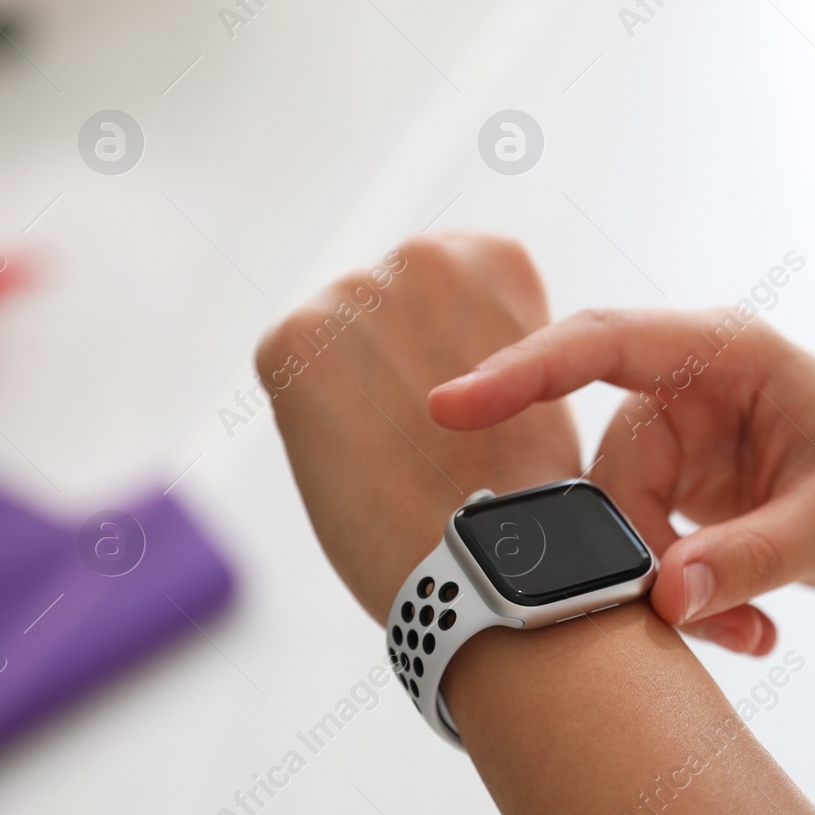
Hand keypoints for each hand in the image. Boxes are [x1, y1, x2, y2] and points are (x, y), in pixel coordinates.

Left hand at [258, 234, 580, 621]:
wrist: (483, 560)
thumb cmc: (516, 489)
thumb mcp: (525, 377)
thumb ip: (475, 333)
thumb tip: (409, 337)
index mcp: (494, 255)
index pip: (447, 279)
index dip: (453, 346)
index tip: (471, 395)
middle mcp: (423, 254)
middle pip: (384, 299)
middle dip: (392, 355)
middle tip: (427, 433)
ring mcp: (353, 291)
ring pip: (334, 336)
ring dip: (349, 384)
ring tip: (394, 453)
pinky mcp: (292, 339)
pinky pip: (289, 371)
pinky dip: (310, 417)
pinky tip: (354, 456)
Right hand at [428, 309, 814, 653]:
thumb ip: (753, 555)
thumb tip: (663, 598)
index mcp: (724, 353)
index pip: (602, 343)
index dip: (522, 371)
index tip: (451, 405)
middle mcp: (686, 387)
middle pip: (606, 471)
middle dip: (633, 555)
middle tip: (695, 618)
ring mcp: (677, 438)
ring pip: (615, 522)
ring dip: (667, 590)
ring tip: (751, 634)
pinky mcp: (676, 486)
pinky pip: (640, 547)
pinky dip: (681, 599)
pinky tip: (750, 630)